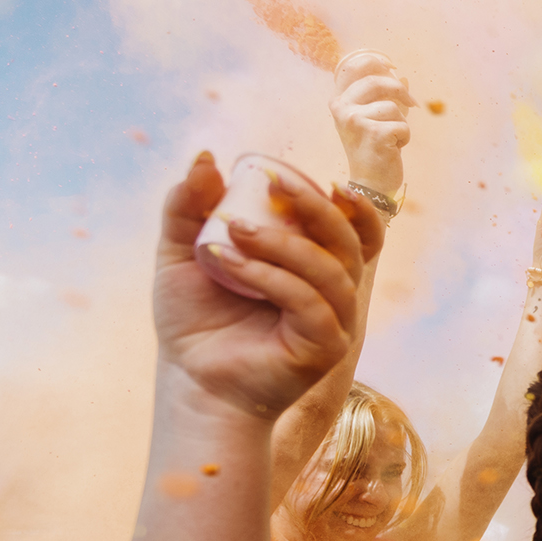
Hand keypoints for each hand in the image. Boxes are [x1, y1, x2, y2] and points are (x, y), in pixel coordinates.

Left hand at [152, 153, 383, 418]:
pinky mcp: (325, 348)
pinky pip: (310, 303)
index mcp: (316, 267)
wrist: (191, 383)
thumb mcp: (183, 253)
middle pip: (350, 242)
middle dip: (316, 208)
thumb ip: (190, 206)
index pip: (358, 232)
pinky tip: (230, 263)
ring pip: (331, 270)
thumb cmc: (195, 322)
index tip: (324, 179)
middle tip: (273, 185)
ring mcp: (335, 322)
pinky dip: (270, 277)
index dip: (356, 205)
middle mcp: (335, 293)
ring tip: (234, 231)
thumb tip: (206, 158)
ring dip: (284, 243)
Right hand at [331, 52, 413, 197]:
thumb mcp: (375, 120)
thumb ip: (385, 98)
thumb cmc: (374, 151)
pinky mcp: (373, 133)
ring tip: (392, 139)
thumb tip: (402, 76)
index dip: (375, 60)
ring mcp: (355, 120)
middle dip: (400, 92)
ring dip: (402, 123)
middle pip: (377, 80)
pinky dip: (405, 137)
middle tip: (412, 104)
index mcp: (339, 101)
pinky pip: (403, 125)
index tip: (392, 65)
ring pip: (394, 106)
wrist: (370, 184)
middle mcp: (342, 108)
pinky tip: (393, 149)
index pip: (353, 66)